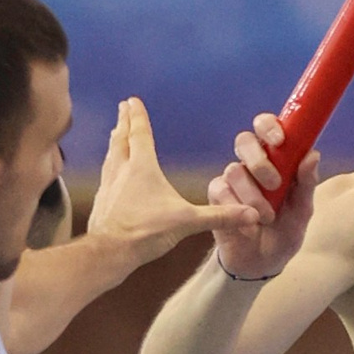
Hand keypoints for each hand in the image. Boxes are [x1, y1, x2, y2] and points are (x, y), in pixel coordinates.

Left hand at [88, 97, 208, 256]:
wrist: (109, 253)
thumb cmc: (146, 232)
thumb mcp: (187, 222)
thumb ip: (219, 216)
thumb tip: (251, 214)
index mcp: (142, 167)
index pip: (140, 134)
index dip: (137, 115)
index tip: (132, 100)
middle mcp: (121, 171)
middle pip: (121, 139)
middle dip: (124, 122)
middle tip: (122, 108)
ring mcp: (108, 186)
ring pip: (111, 156)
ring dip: (115, 142)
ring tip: (116, 134)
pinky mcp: (101, 202)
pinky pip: (105, 176)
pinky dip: (109, 166)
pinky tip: (110, 173)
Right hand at [206, 110, 319, 280]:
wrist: (261, 264)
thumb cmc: (284, 233)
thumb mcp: (302, 212)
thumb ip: (306, 184)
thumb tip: (312, 155)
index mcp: (276, 159)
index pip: (268, 128)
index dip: (270, 126)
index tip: (279, 140)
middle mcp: (252, 164)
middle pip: (245, 140)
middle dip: (259, 161)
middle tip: (275, 184)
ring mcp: (232, 180)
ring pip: (234, 170)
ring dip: (253, 196)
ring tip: (266, 218)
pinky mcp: (216, 196)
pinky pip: (220, 191)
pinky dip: (237, 209)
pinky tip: (249, 226)